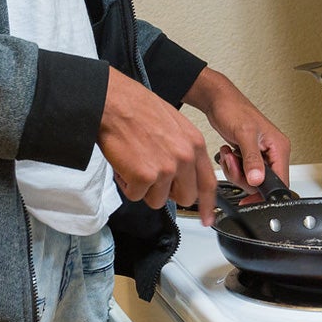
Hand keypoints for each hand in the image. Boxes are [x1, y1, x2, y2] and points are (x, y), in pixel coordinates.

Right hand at [98, 67, 216, 225]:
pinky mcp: (144, 177)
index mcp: (194, 143)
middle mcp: (185, 158)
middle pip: (185, 198)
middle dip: (167, 193)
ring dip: (144, 188)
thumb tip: (183, 174)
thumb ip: (183, 150)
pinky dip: (126, 184)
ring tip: (134, 164)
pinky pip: (136, 195)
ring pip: (158, 200)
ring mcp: (166, 169)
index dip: (207, 205)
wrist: (114, 102)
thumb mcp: (173, 124)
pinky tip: (123, 165)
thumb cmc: (137, 107)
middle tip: (152, 179)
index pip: (208, 183)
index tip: (206, 219)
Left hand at [187, 67, 290, 190]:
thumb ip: (252, 159)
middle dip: (243, 177)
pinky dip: (232, 167)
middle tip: (233, 162)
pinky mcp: (250, 156)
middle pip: (263, 184)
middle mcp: (273, 152)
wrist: (218, 101)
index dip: (265, 193)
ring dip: (235, 171)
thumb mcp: (244, 134)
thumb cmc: (233, 109)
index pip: (280, 181)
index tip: (249, 199)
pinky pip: (243, 173)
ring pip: (251, 180)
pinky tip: (229, 153)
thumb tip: (257, 180)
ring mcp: (261, 155)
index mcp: (279, 147)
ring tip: (230, 154)